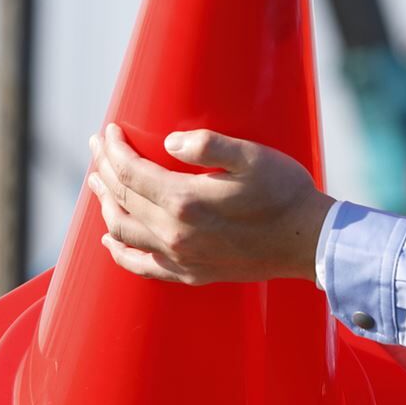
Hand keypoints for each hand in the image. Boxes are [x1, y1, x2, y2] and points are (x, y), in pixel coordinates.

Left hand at [87, 123, 334, 285]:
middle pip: (123, 199)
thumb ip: (207, 144)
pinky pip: (142, 266)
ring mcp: (180, 257)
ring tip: (98, 183)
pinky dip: (120, 251)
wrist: (308, 241)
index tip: (108, 131)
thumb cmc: (284, 192)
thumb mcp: (251, 156)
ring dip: (106, 205)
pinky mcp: (191, 273)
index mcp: (184, 201)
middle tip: (97, 148)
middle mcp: (174, 234)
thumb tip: (168, 142)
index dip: (114, 150)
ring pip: (124, 232)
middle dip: (105, 170)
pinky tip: (109, 241)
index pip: (131, 172)